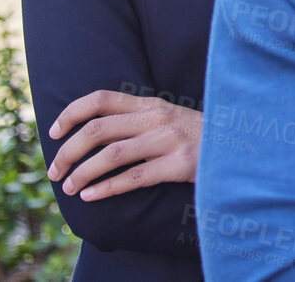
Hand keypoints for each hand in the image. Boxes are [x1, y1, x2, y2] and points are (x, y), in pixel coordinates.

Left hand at [46, 90, 200, 200]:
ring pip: (111, 155)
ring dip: (81, 174)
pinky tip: (91, 196)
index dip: (71, 113)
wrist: (240, 147)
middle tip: (54, 172)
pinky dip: (106, 189)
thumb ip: (139, 121)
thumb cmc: (198, 138)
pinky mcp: (179, 164)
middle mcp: (158, 118)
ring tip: (69, 188)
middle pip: (97, 129)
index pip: (102, 99)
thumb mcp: (170, 119)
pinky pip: (134, 178)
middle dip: (67, 152)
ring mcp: (169, 140)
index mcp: (152, 104)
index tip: (53, 132)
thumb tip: (92, 134)